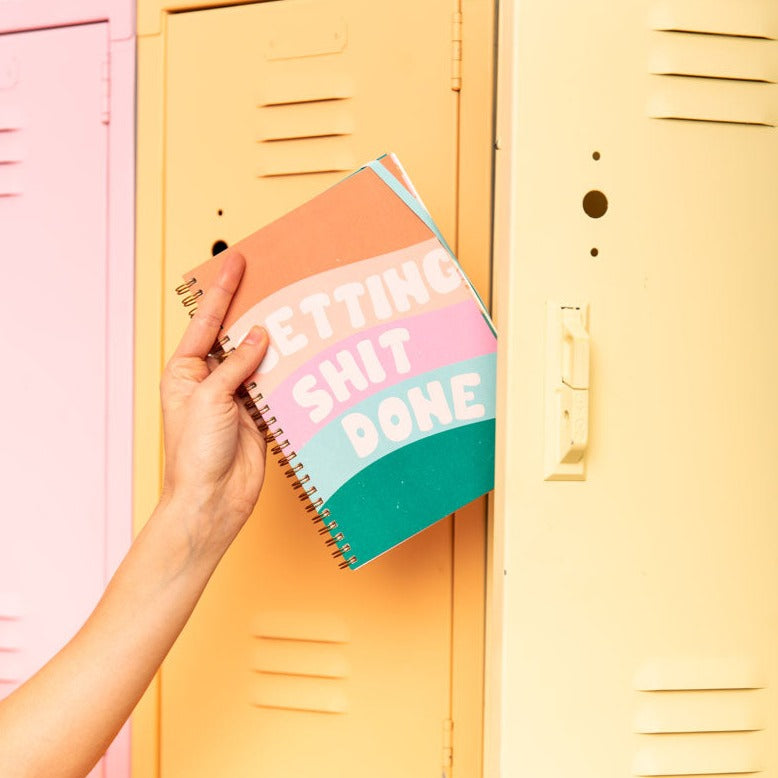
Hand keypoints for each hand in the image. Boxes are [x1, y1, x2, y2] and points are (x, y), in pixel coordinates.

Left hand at [159, 251, 268, 560]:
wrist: (213, 500)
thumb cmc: (195, 456)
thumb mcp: (211, 399)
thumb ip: (238, 365)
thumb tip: (260, 335)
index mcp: (186, 372)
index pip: (206, 321)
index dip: (223, 290)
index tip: (236, 261)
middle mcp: (210, 380)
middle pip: (235, 336)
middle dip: (253, 309)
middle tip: (273, 280)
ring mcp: (235, 397)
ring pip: (259, 359)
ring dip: (276, 341)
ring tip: (295, 313)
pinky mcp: (258, 414)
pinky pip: (275, 384)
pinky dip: (289, 371)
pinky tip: (302, 354)